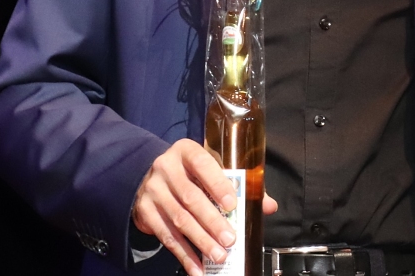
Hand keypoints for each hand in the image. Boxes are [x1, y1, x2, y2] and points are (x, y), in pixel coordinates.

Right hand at [131, 139, 277, 275]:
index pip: (202, 164)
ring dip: (200, 241)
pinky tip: (197, 268)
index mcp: (186, 151)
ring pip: (179, 220)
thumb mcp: (210, 168)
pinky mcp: (145, 212)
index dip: (217, 184)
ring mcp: (153, 191)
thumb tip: (268, 206)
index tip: (232, 204)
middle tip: (230, 240)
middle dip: (212, 222)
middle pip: (191, 198)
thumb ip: (239, 184)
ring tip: (219, 256)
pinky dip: (184, 255)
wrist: (149, 177)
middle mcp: (166, 168)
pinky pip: (166, 236)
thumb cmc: (191, 172)